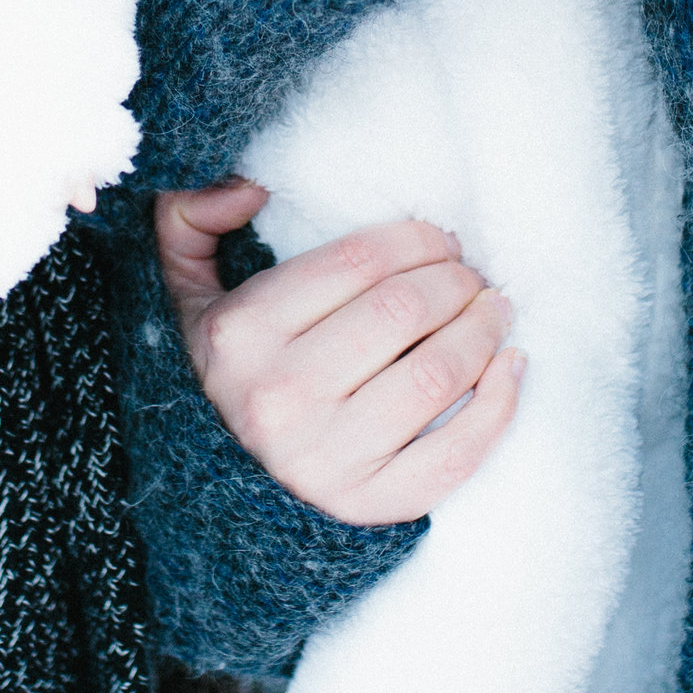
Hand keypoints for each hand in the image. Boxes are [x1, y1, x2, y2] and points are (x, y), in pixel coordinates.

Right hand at [155, 180, 521, 524]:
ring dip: (483, 330)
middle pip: (404, 311)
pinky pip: (455, 454)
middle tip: (470, 275)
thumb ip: (189, 221)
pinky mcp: (366, 505)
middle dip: (455, 280)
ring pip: (437, 375)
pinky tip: (509, 367)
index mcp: (239, 335)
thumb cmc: (220, 377)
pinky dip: (498, 406)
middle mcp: (279, 398)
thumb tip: (251, 187)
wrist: (211, 495)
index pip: (357, 262)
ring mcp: (324, 459)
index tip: (440, 240)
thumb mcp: (183, 296)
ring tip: (493, 310)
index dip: (416, 239)